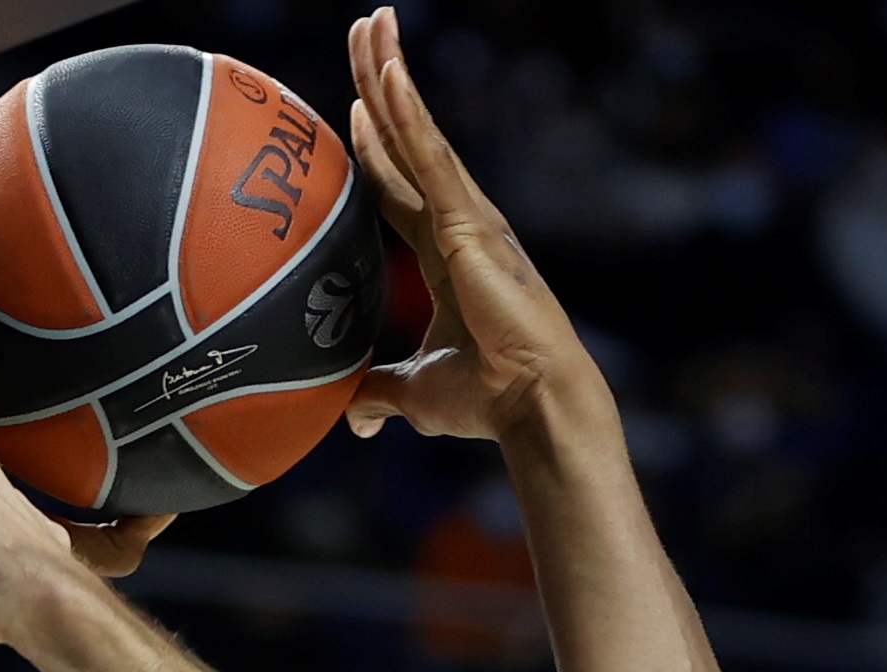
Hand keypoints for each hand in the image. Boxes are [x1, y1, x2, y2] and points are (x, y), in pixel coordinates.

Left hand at [342, 8, 603, 442]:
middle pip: (408, 137)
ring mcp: (466, 215)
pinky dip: (406, 111)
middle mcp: (459, 222)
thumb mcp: (416, 392)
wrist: (532, 405)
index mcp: (446, 254)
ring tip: (372, 21)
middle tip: (364, 28)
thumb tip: (355, 417)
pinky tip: (385, 72)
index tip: (356, 105)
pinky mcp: (468, 222)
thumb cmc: (487, 401)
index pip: (400, 184)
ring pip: (417, 129)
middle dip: (383, 82)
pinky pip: (429, 155)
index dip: (376, 143)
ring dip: (390, 73)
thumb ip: (380, 393)